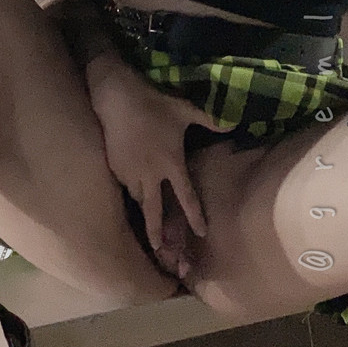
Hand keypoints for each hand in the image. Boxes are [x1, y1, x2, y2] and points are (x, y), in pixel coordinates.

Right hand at [87, 62, 232, 268]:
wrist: (116, 96)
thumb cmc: (153, 103)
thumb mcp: (184, 110)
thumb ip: (209, 120)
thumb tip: (233, 123)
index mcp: (171, 164)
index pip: (186, 196)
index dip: (194, 216)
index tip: (201, 233)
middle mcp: (150, 174)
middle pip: (154, 210)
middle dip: (157, 232)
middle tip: (160, 250)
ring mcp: (130, 172)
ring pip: (138, 197)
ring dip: (144, 206)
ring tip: (147, 216)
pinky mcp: (114, 167)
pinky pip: (124, 184)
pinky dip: (130, 188)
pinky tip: (131, 186)